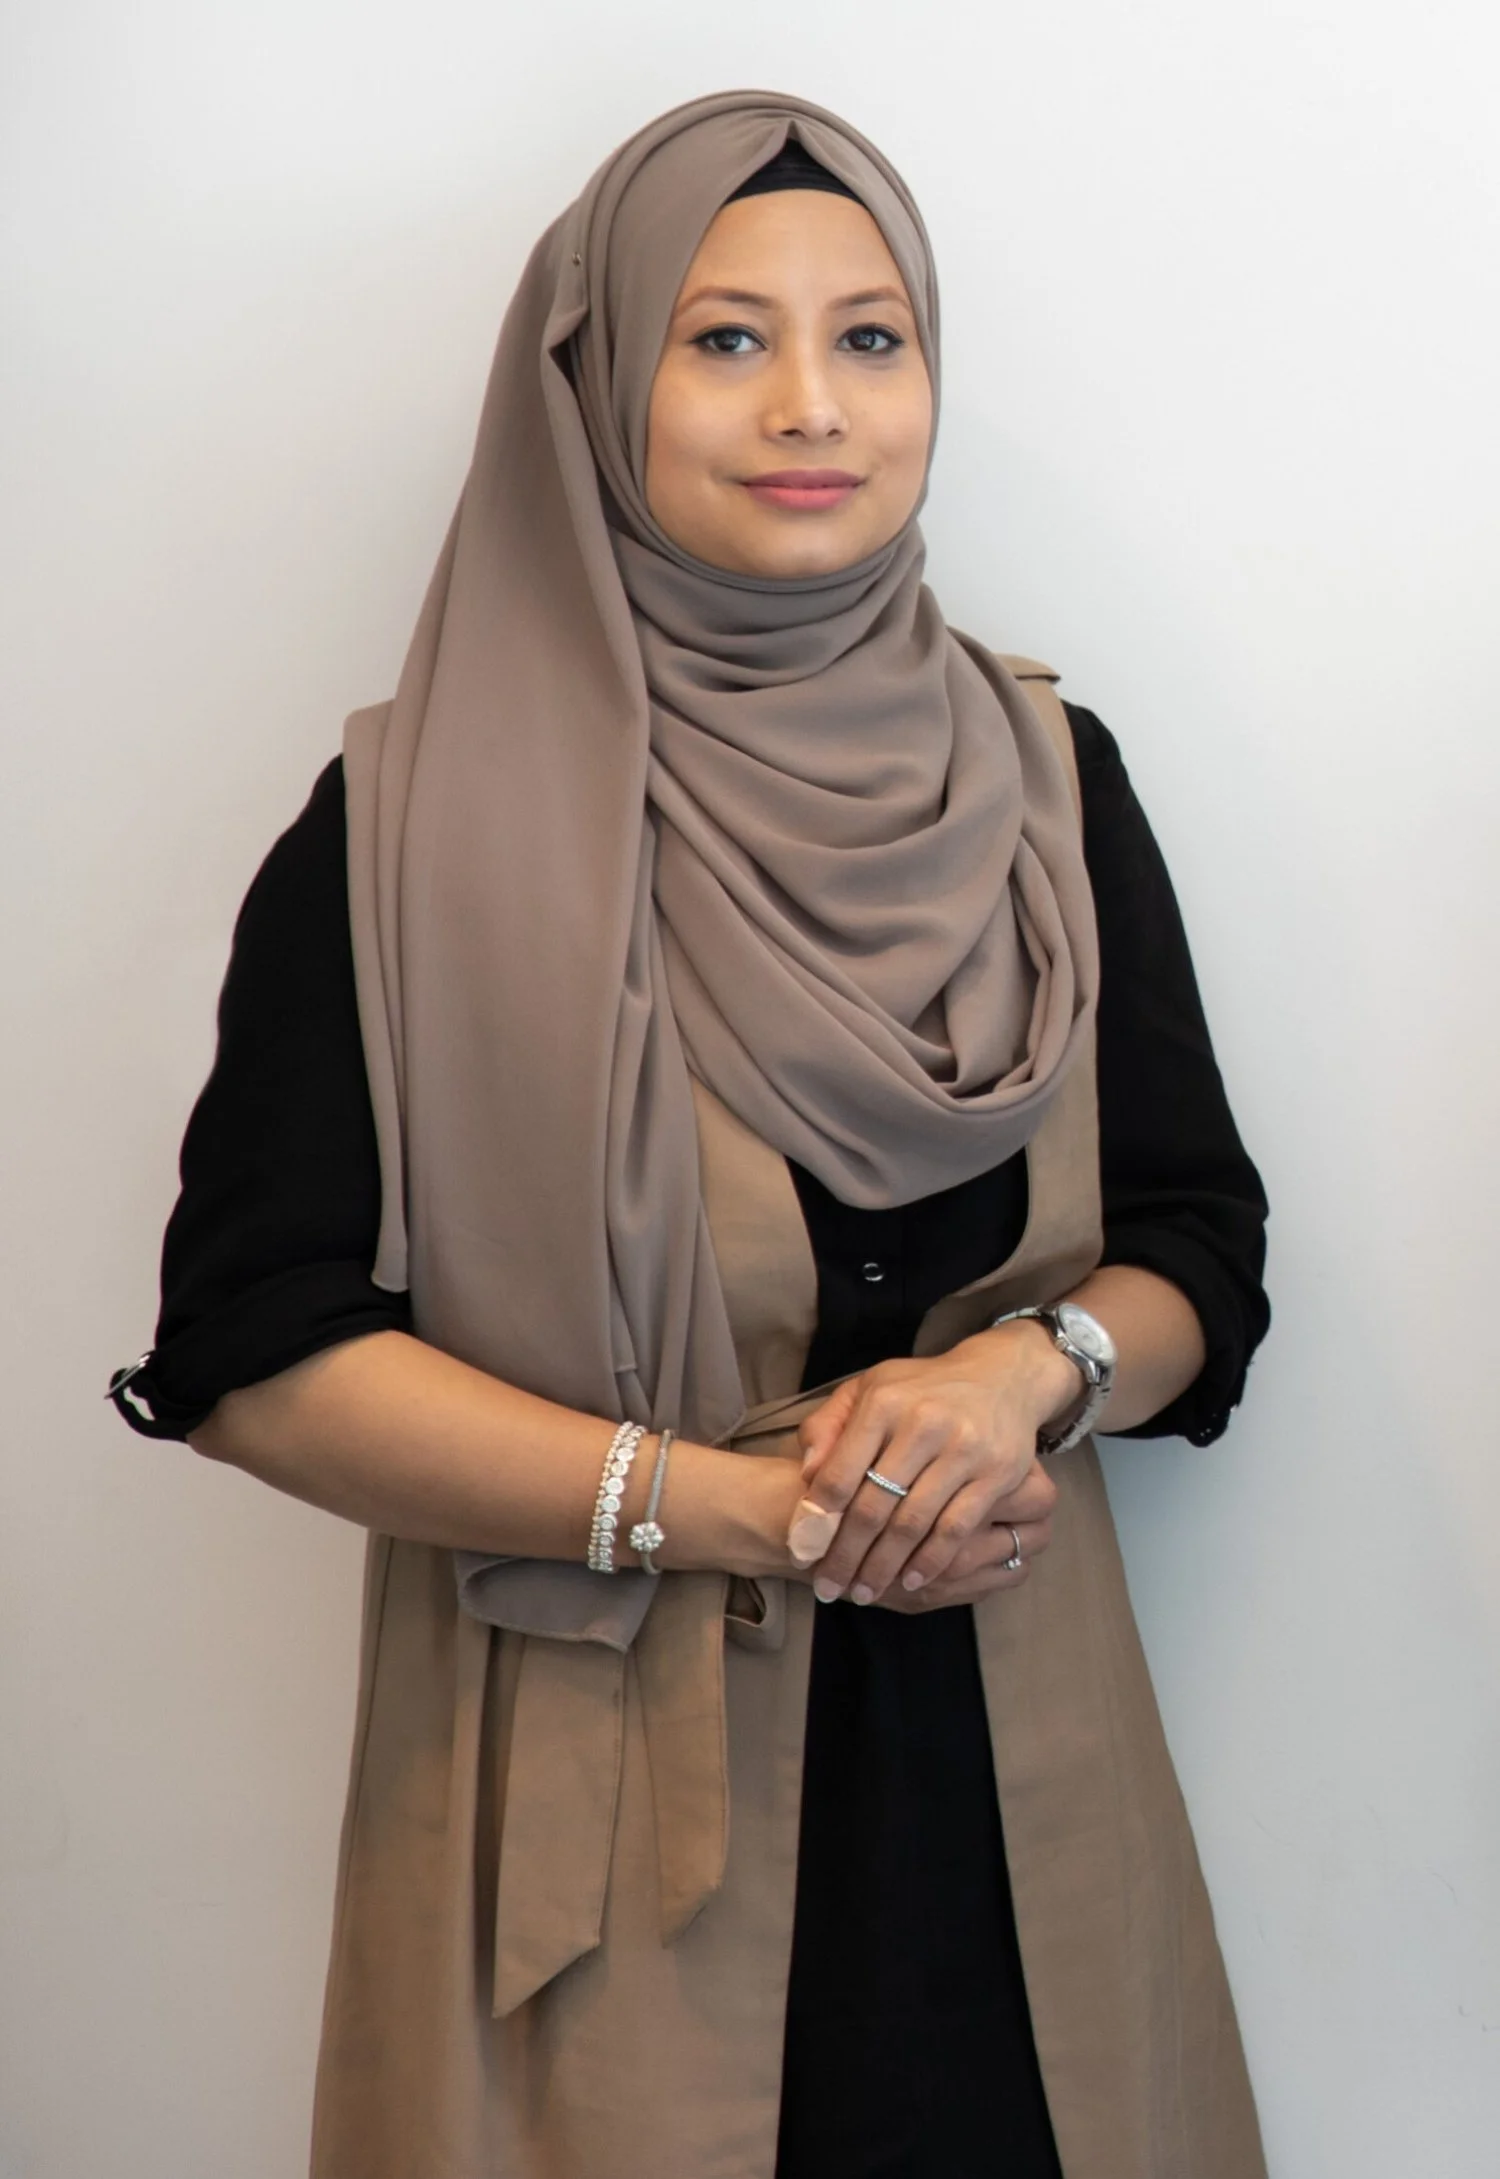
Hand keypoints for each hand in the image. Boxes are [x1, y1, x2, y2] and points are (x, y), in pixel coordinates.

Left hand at [788, 1327, 1075, 1604]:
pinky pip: (956, 1528)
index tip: (802, 1554)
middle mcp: (922, 1423)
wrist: (1000, 1375)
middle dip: (846, 1556)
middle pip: (873, 1506)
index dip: (817, 1521)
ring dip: (884, 1567)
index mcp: (883, 1403)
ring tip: (864, 1593)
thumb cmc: (920, 1391)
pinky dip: (930, 1561)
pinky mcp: (996, 1473)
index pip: (839, 1474)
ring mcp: (963, 1449)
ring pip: (912, 1524)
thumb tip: (807, 1474)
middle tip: (829, 1589)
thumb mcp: (868, 1391)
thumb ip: (828, 1426)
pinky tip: (910, 1581)